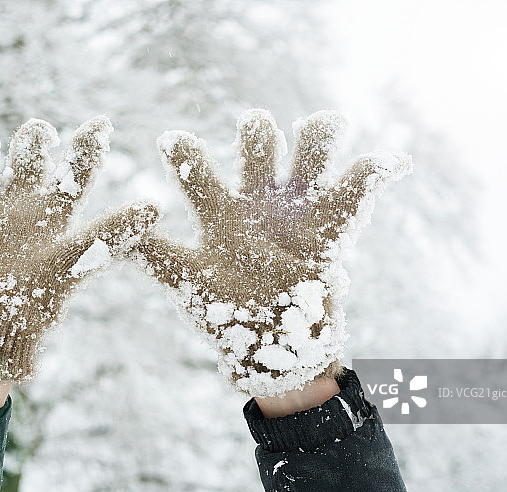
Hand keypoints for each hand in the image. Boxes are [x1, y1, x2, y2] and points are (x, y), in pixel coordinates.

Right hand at [0, 116, 157, 380]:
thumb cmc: (31, 307)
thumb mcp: (74, 265)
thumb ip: (110, 234)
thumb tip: (156, 206)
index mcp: (52, 212)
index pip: (77, 168)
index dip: (89, 144)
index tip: (101, 124)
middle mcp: (16, 201)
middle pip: (26, 148)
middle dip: (32, 138)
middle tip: (38, 143)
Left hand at [134, 109, 410, 396]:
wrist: (274, 350)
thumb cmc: (227, 317)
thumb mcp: (188, 286)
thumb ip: (159, 258)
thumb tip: (116, 240)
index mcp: (221, 213)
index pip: (201, 173)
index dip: (188, 154)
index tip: (172, 141)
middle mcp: (259, 203)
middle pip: (260, 150)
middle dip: (258, 136)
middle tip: (255, 129)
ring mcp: (297, 213)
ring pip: (310, 158)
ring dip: (318, 140)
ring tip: (323, 125)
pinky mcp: (331, 231)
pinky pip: (355, 195)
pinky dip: (374, 174)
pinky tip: (390, 161)